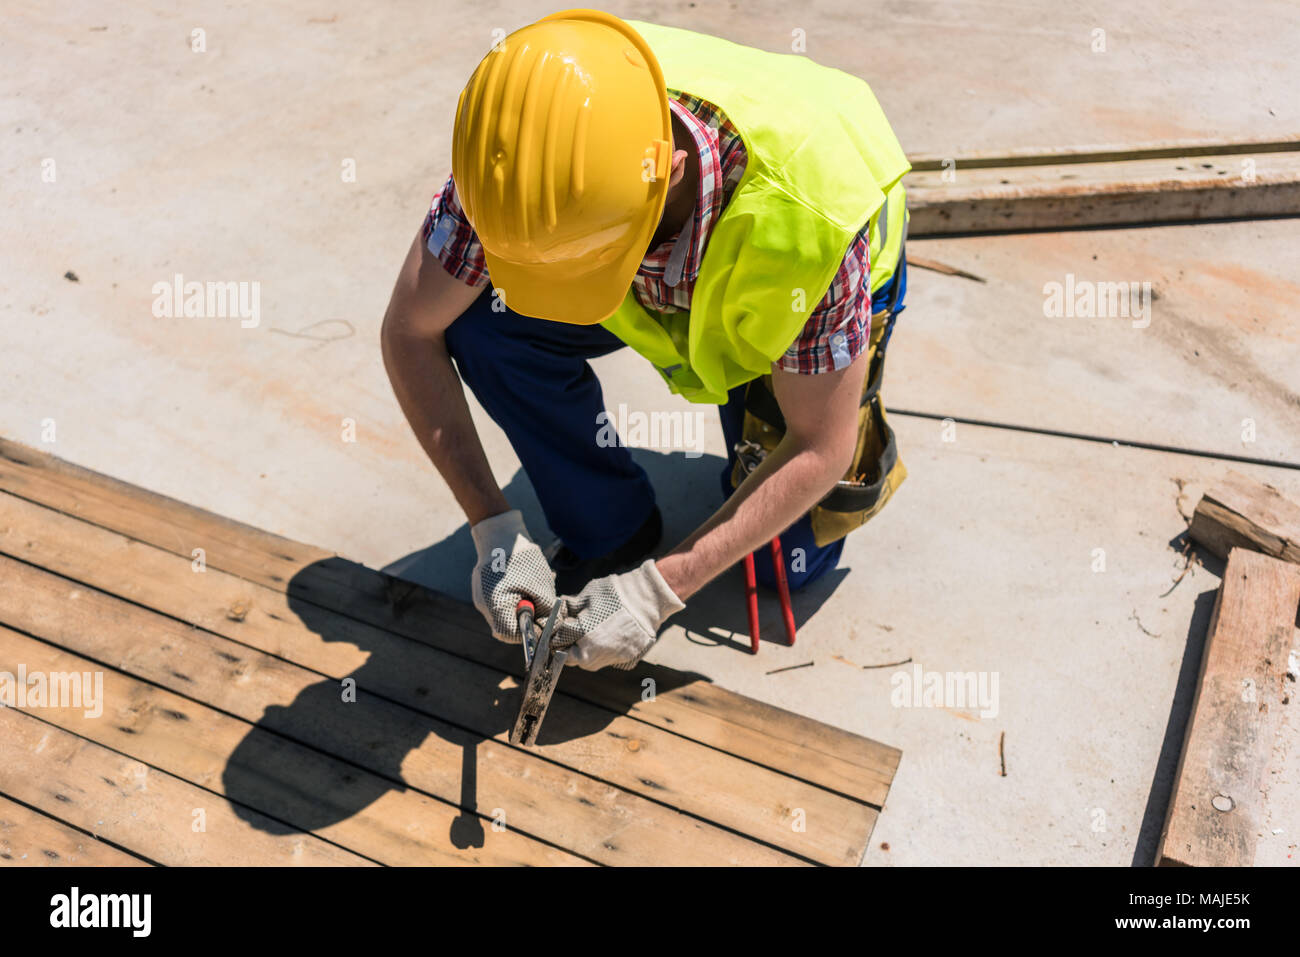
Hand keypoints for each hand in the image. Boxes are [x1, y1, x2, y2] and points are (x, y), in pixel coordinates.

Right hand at [470, 510, 556, 642]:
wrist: (500, 531)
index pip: (510, 634)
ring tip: (534, 589)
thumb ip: (546, 610)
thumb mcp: (540, 586)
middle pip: (508, 626)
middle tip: (541, 604)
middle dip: (528, 619)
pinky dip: (518, 597)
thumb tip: (552, 628)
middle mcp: (484, 605)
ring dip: (524, 607)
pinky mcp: (487, 589)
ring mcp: (483, 597)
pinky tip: (526, 583)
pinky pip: (504, 601)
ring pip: (507, 614)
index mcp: (494, 605)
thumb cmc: (522, 558)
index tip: (543, 622)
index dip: (529, 632)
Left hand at [555, 559, 684, 670]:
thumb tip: (559, 614)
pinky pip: (606, 660)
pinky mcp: (624, 659)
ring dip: (584, 652)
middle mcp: (595, 653)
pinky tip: (606, 637)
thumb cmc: (615, 594)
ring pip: (588, 663)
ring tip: (589, 636)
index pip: (558, 642)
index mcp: (582, 636)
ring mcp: (611, 658)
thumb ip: (569, 610)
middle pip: (572, 658)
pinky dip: (602, 651)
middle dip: (568, 646)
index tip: (557, 629)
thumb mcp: (586, 597)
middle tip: (571, 633)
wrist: (647, 599)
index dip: (556, 634)